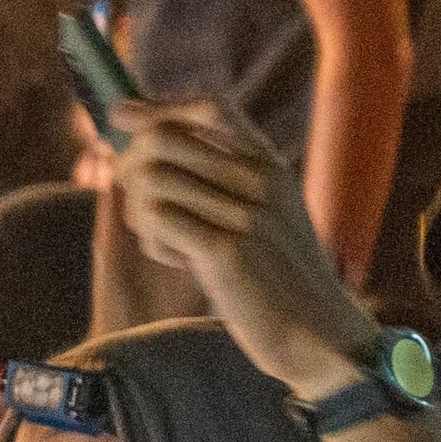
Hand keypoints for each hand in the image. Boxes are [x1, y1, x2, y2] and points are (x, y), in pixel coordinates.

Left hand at [108, 104, 375, 403]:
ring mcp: (246, 213)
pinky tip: (177, 260)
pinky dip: (153, 241)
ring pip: (151, 179)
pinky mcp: (226, 250)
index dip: (158, 108)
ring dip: (140, 212)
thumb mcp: (266, 217)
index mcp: (270, 165)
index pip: (210, 107)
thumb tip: (149, 145)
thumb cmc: (279, 278)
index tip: (121, 116)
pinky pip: (156, 219)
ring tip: (163, 241)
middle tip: (133, 198)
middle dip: (130, 164)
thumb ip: (224, 181)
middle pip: (164, 138)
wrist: (319, 334)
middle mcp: (260, 179)